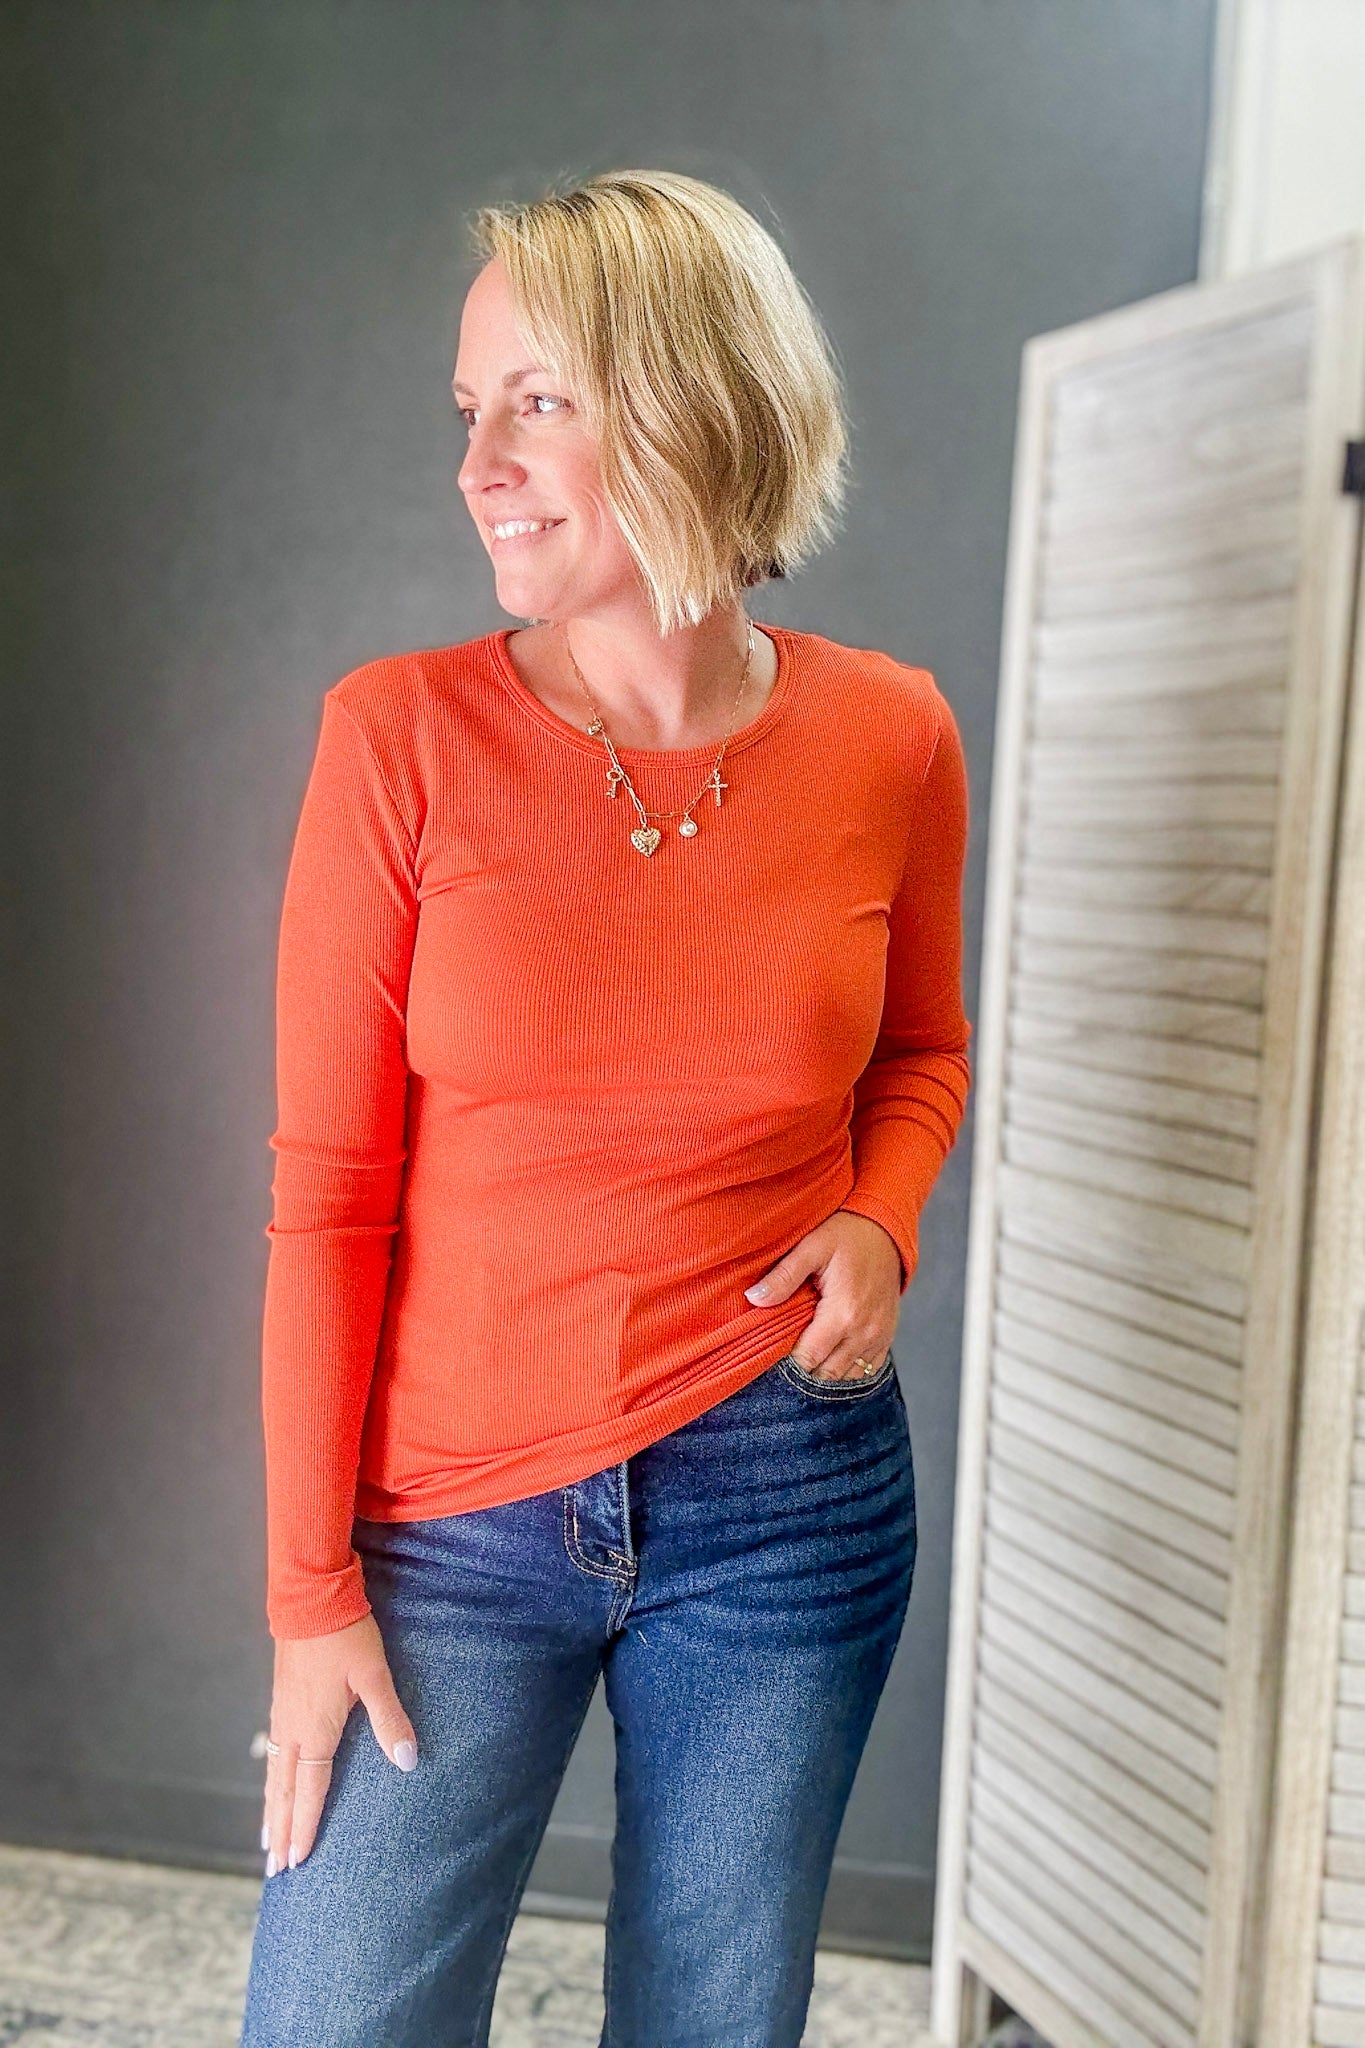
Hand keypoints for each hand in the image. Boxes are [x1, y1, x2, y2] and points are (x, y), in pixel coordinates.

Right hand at [260, 1612, 417, 1874]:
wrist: (310, 1596)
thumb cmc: (345, 1634)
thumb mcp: (374, 1675)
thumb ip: (390, 1719)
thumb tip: (409, 1761)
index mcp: (315, 1730)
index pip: (309, 1791)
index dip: (304, 1826)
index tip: (296, 1861)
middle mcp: (292, 1728)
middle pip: (283, 1791)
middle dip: (281, 1831)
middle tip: (276, 1869)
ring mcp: (283, 1713)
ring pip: (273, 1773)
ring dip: (271, 1808)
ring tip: (268, 1840)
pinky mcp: (282, 1698)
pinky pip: (273, 1751)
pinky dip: (271, 1778)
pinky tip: (274, 1782)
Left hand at [743, 1209, 901, 1380]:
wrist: (887, 1229)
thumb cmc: (848, 1235)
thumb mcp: (812, 1247)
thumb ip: (784, 1276)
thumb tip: (754, 1299)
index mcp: (843, 1313)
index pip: (808, 1359)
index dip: (787, 1363)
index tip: (772, 1353)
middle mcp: (864, 1332)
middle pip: (827, 1374)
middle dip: (804, 1370)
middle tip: (785, 1356)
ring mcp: (879, 1336)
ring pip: (847, 1377)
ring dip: (825, 1371)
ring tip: (806, 1356)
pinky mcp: (887, 1336)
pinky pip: (868, 1369)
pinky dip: (847, 1369)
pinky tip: (830, 1355)